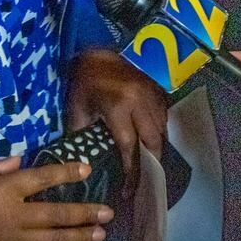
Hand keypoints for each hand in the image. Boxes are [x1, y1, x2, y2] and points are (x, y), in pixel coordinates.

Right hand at [0, 157, 114, 240]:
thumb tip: (16, 160)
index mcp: (3, 192)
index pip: (40, 178)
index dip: (65, 172)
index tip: (86, 169)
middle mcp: (15, 216)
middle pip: (57, 212)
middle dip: (84, 212)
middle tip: (107, 212)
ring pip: (53, 240)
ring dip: (78, 238)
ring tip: (99, 235)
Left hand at [66, 48, 167, 187]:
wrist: (97, 51)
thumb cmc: (84, 81)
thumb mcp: (77, 108)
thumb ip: (82, 135)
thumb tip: (84, 162)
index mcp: (118, 106)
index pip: (129, 146)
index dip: (131, 170)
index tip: (129, 189)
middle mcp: (140, 102)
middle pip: (153, 141)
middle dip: (151, 164)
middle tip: (145, 181)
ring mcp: (152, 94)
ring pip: (162, 129)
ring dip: (156, 149)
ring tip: (149, 166)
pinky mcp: (157, 89)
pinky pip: (164, 117)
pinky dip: (159, 132)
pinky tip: (151, 142)